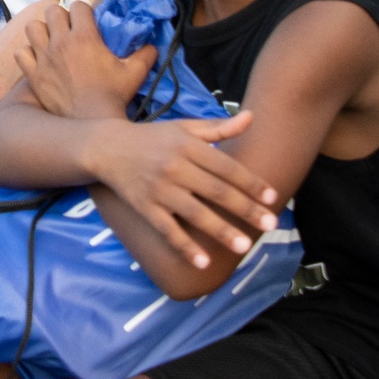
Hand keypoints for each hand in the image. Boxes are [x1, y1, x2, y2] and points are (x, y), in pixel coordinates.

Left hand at [17, 0, 154, 119]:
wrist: (90, 122)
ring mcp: (43, 57)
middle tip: (69, 30)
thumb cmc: (113, 97)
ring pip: (32, 28)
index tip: (88, 22)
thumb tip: (153, 45)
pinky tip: (38, 61)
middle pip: (52, 10)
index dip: (83, 11)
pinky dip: (28, 54)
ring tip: (50, 42)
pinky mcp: (33, 74)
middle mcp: (60, 42)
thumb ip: (146, 54)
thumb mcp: (135, 73)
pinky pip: (21, 53)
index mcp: (84, 36)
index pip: (78, 5)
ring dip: (41, 32)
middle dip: (61, 16)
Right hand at [87, 114, 277, 266]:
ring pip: (195, 213)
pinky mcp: (144, 208)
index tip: (272, 197)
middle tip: (270, 224)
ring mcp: (159, 190)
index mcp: (187, 146)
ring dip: (221, 230)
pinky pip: (167, 230)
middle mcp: (175, 167)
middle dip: (245, 209)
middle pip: (216, 191)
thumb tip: (251, 117)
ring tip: (243, 246)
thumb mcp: (184, 127)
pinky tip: (203, 262)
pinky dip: (185, 247)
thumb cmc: (151, 138)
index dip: (250, 182)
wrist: (106, 147)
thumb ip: (218, 127)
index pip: (226, 166)